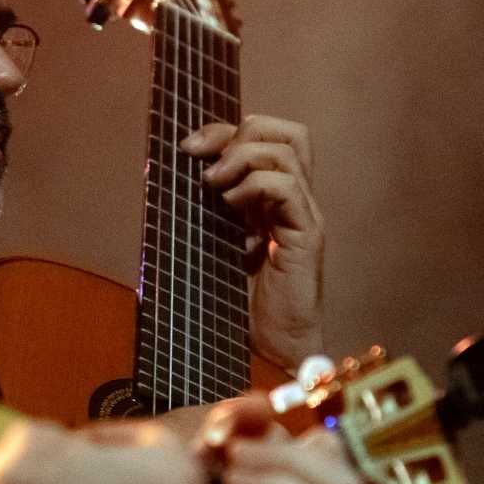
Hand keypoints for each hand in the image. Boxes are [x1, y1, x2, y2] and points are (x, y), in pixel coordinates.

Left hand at [180, 115, 323, 371]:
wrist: (268, 352)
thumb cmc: (237, 304)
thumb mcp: (212, 242)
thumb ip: (206, 207)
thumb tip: (176, 171)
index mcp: (274, 199)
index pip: (267, 136)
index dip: (226, 131)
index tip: (188, 147)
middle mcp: (296, 201)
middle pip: (289, 133)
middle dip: (238, 131)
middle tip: (199, 155)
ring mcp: (305, 216)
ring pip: (289, 150)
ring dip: (241, 156)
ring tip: (212, 182)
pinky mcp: (307, 237)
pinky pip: (287, 188)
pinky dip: (253, 185)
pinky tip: (229, 206)